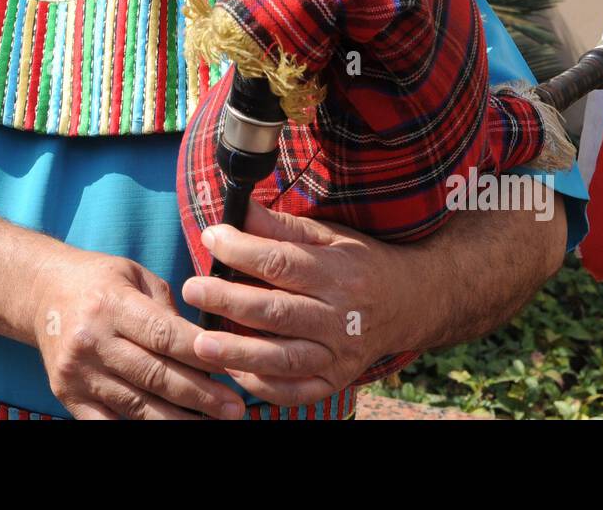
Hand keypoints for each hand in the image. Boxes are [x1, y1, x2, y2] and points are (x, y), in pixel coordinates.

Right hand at [31, 248, 248, 419]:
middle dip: (200, 395)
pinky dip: (139, 430)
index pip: (164, 335)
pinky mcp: (67, 396)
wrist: (41, 293)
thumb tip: (203, 345)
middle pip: (154, 375)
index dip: (200, 355)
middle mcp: (91, 340)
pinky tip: (170, 430)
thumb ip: (167, 308)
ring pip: (136, 406)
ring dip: (179, 420)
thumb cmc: (100, 281)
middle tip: (235, 408)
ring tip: (212, 424)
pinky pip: (108, 424)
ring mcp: (77, 373)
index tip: (232, 368)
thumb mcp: (135, 275)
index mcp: (111, 304)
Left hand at [181, 200, 412, 405]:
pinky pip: (295, 391)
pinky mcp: (336, 380)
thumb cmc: (359, 262)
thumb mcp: (328, 235)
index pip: (282, 263)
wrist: (410, 301)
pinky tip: (234, 372)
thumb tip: (235, 211)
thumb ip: (280, 226)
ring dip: (238, 353)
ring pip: (283, 358)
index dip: (242, 251)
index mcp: (338, 272)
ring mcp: (340, 354)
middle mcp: (341, 317)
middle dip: (229, 302)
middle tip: (193, 290)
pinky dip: (262, 387)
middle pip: (277, 312)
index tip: (211, 237)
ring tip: (200, 344)